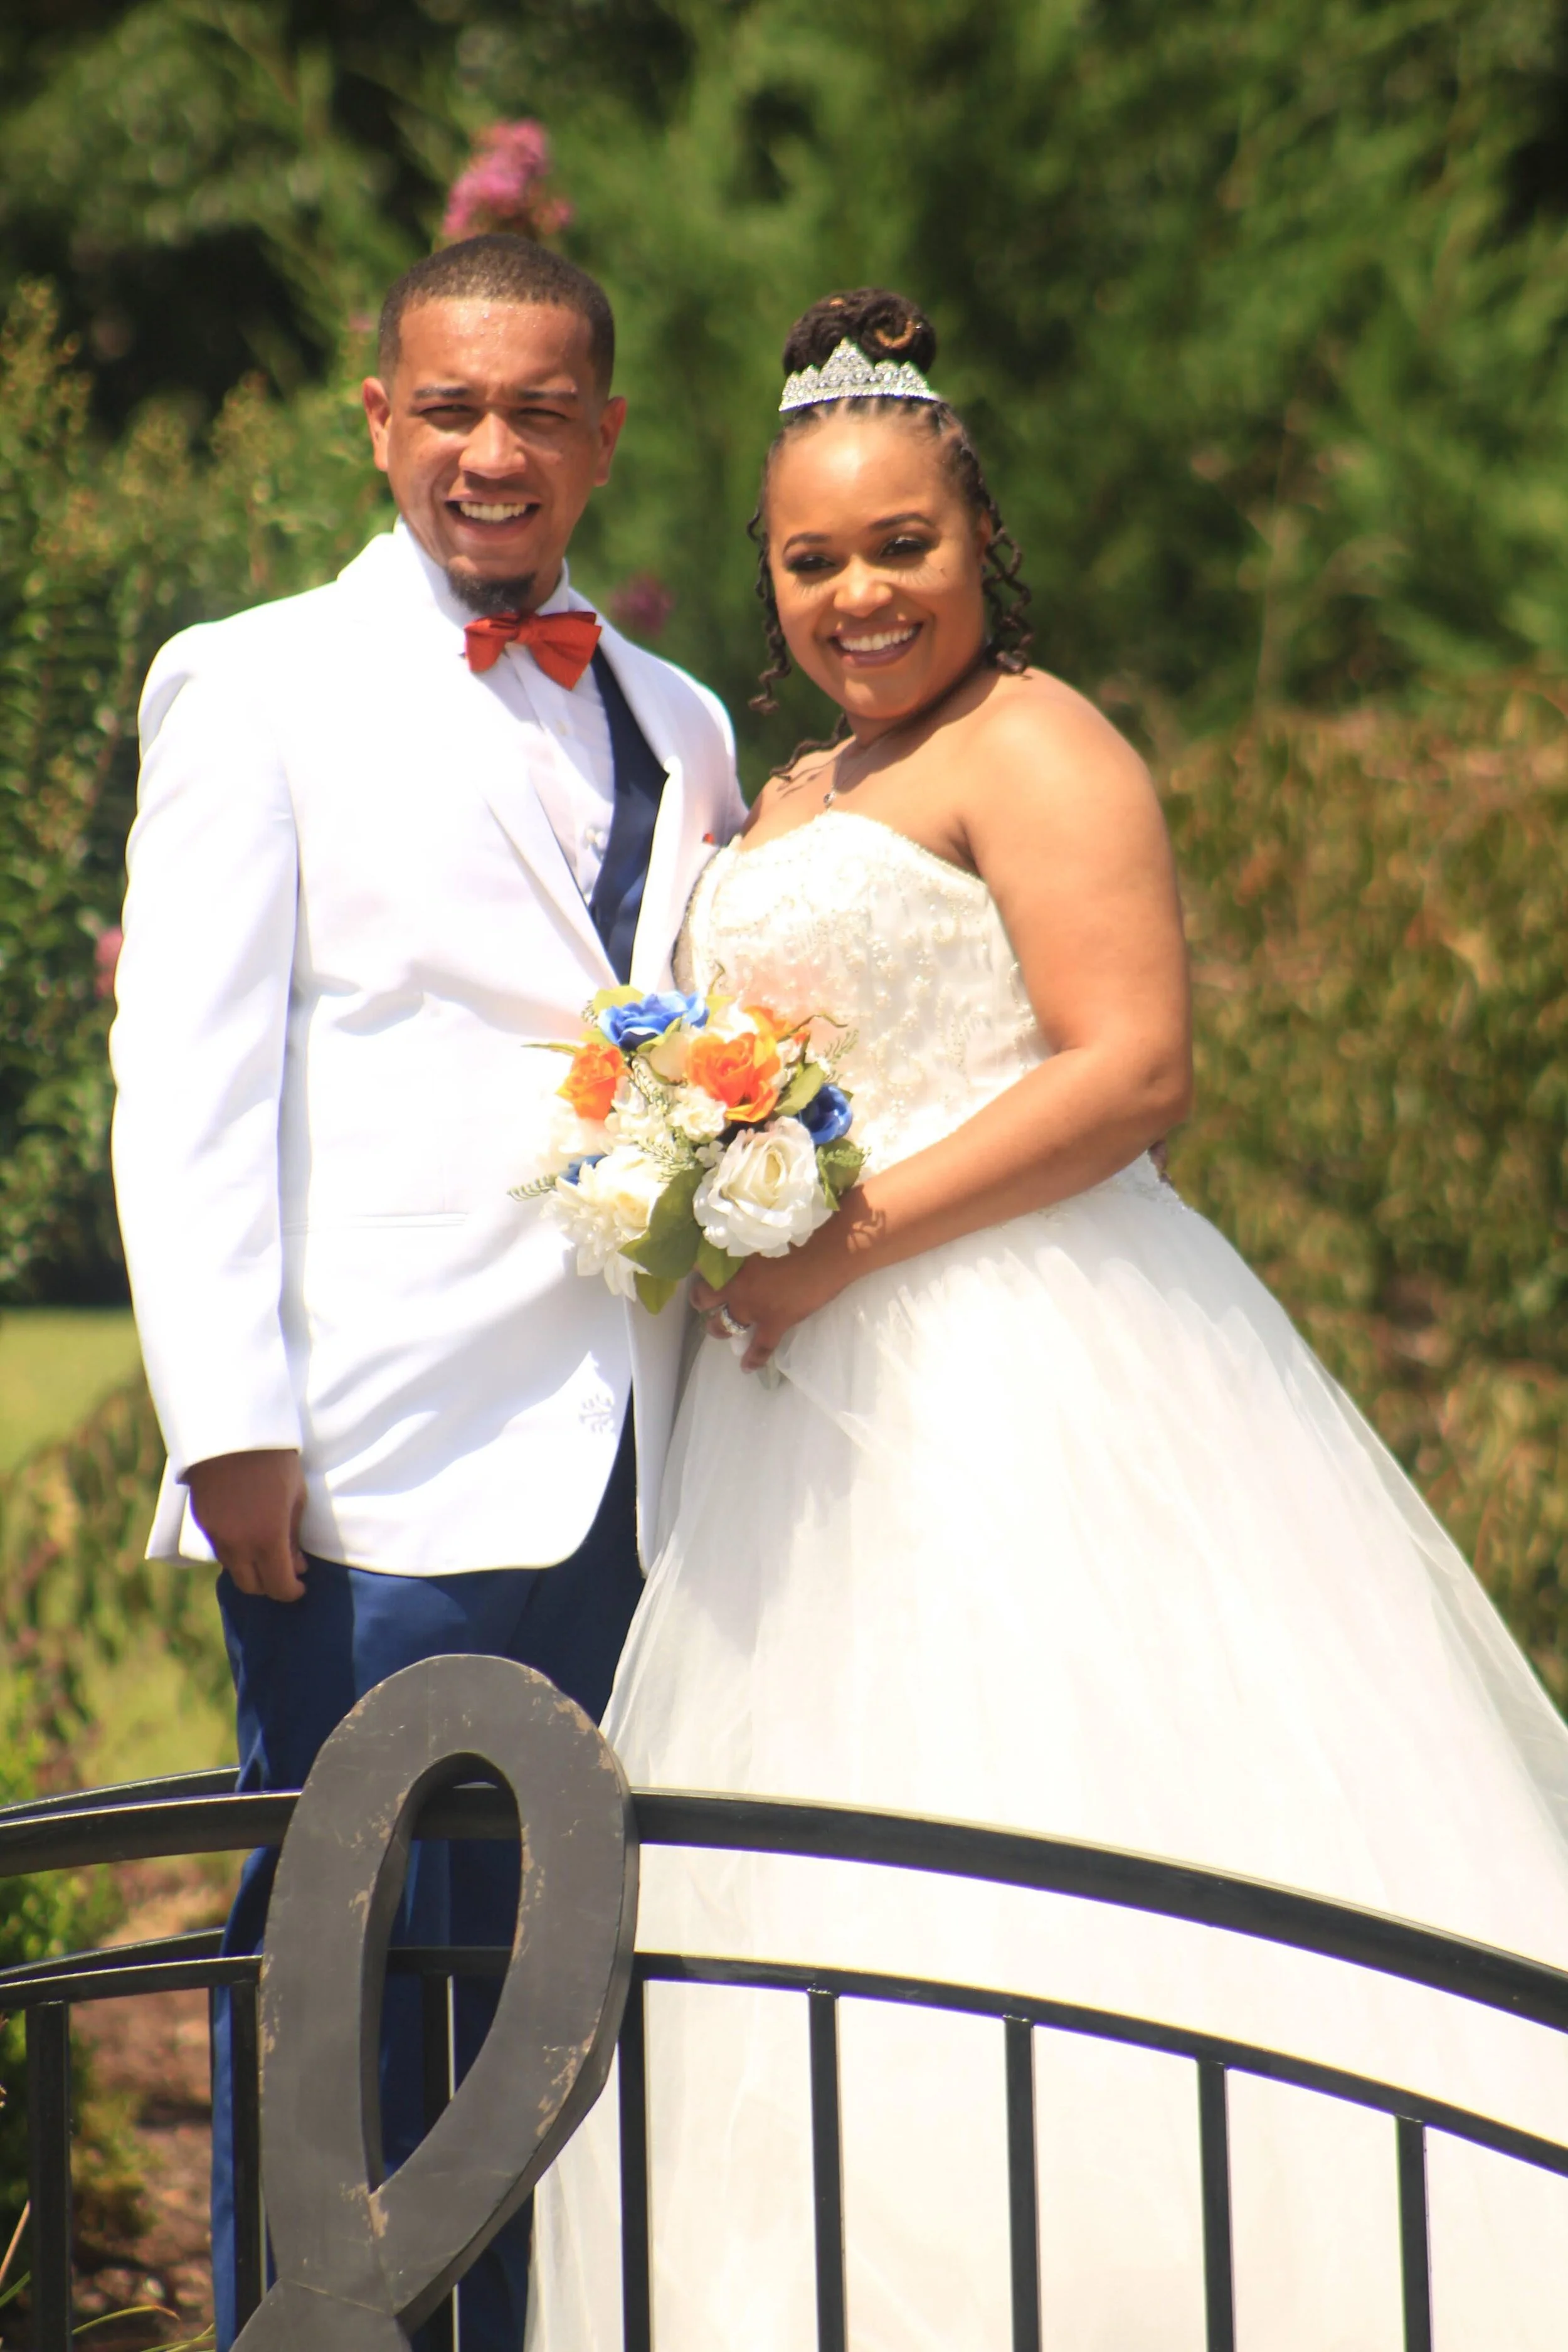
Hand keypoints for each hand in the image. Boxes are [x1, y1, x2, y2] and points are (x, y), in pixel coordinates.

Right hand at [186, 1449, 308, 1600]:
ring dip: (251, 1568)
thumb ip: (294, 1536)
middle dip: (271, 1585)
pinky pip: (221, 1550)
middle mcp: (239, 1546)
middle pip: (252, 1587)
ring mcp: (216, 1536)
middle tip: (285, 1570)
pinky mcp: (203, 1523)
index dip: (292, 1592)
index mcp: (268, 1540)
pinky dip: (235, 1552)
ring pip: (234, 1569)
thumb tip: (298, 1565)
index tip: (300, 1585)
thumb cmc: (275, 1460)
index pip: (279, 1587)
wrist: (232, 1431)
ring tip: (267, 1549)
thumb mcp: (296, 1496)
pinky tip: (247, 1534)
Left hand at [691, 1229, 848, 1373]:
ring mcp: (753, 1308)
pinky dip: (753, 1359)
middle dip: (700, 1300)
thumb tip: (742, 1231)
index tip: (698, 1266)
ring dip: (717, 1328)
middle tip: (702, 1299)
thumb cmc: (799, 1230)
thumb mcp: (763, 1230)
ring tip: (715, 1329)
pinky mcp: (774, 1323)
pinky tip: (746, 1367)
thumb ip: (747, 1236)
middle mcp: (735, 1285)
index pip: (703, 1264)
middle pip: (705, 1298)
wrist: (826, 1251)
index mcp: (732, 1258)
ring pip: (723, 1325)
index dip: (699, 1266)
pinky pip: (760, 1347)